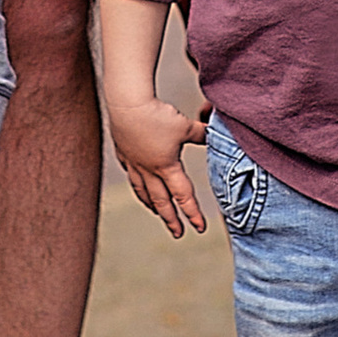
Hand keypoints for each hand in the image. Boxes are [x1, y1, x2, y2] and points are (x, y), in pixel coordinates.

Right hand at [106, 94, 208, 238]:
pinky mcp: (123, 152)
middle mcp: (149, 169)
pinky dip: (136, 183)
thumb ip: (200, 133)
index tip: (199, 228)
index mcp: (167, 166)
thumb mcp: (184, 125)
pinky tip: (138, 184)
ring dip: (152, 204)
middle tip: (177, 233)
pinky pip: (130, 173)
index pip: (183, 195)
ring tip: (156, 213)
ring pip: (143, 190)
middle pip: (161, 200)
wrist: (127, 103)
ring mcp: (134, 162)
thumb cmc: (156, 114)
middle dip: (171, 219)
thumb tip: (214, 134)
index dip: (193, 213)